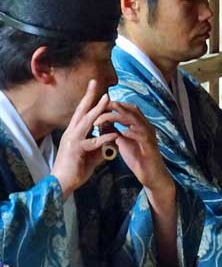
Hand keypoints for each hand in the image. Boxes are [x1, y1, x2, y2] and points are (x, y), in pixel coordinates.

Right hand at [52, 80, 120, 197]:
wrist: (62, 183)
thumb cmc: (76, 168)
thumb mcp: (92, 153)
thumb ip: (102, 144)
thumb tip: (114, 138)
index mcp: (75, 132)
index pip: (82, 112)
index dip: (89, 100)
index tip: (95, 87)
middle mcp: (71, 132)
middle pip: (81, 111)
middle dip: (89, 96)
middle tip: (95, 83)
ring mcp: (72, 140)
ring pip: (86, 121)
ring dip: (97, 110)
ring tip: (107, 99)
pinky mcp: (76, 150)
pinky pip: (92, 142)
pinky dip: (104, 137)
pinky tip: (114, 134)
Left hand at [95, 101, 173, 196]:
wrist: (151, 174)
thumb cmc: (137, 158)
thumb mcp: (123, 142)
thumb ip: (115, 131)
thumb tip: (102, 122)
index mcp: (139, 125)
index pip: (128, 109)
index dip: (115, 105)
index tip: (100, 104)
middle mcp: (146, 127)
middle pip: (133, 110)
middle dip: (117, 106)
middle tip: (102, 104)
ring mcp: (149, 136)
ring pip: (136, 121)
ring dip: (121, 117)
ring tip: (107, 114)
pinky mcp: (150, 146)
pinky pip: (142, 136)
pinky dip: (132, 132)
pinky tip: (122, 132)